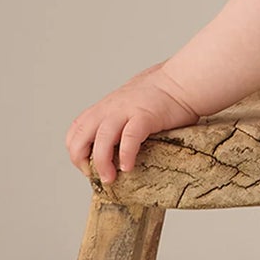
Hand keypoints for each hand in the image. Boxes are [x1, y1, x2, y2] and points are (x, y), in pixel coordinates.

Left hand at [66, 70, 201, 184]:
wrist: (183, 81)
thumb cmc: (163, 96)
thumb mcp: (131, 104)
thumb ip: (121, 120)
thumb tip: (119, 144)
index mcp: (106, 107)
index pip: (76, 128)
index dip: (75, 150)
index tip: (86, 165)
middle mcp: (111, 108)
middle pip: (81, 135)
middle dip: (81, 159)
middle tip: (93, 174)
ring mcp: (127, 111)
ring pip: (102, 139)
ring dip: (102, 162)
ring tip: (110, 178)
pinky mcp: (145, 116)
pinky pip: (129, 138)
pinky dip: (125, 155)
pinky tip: (128, 167)